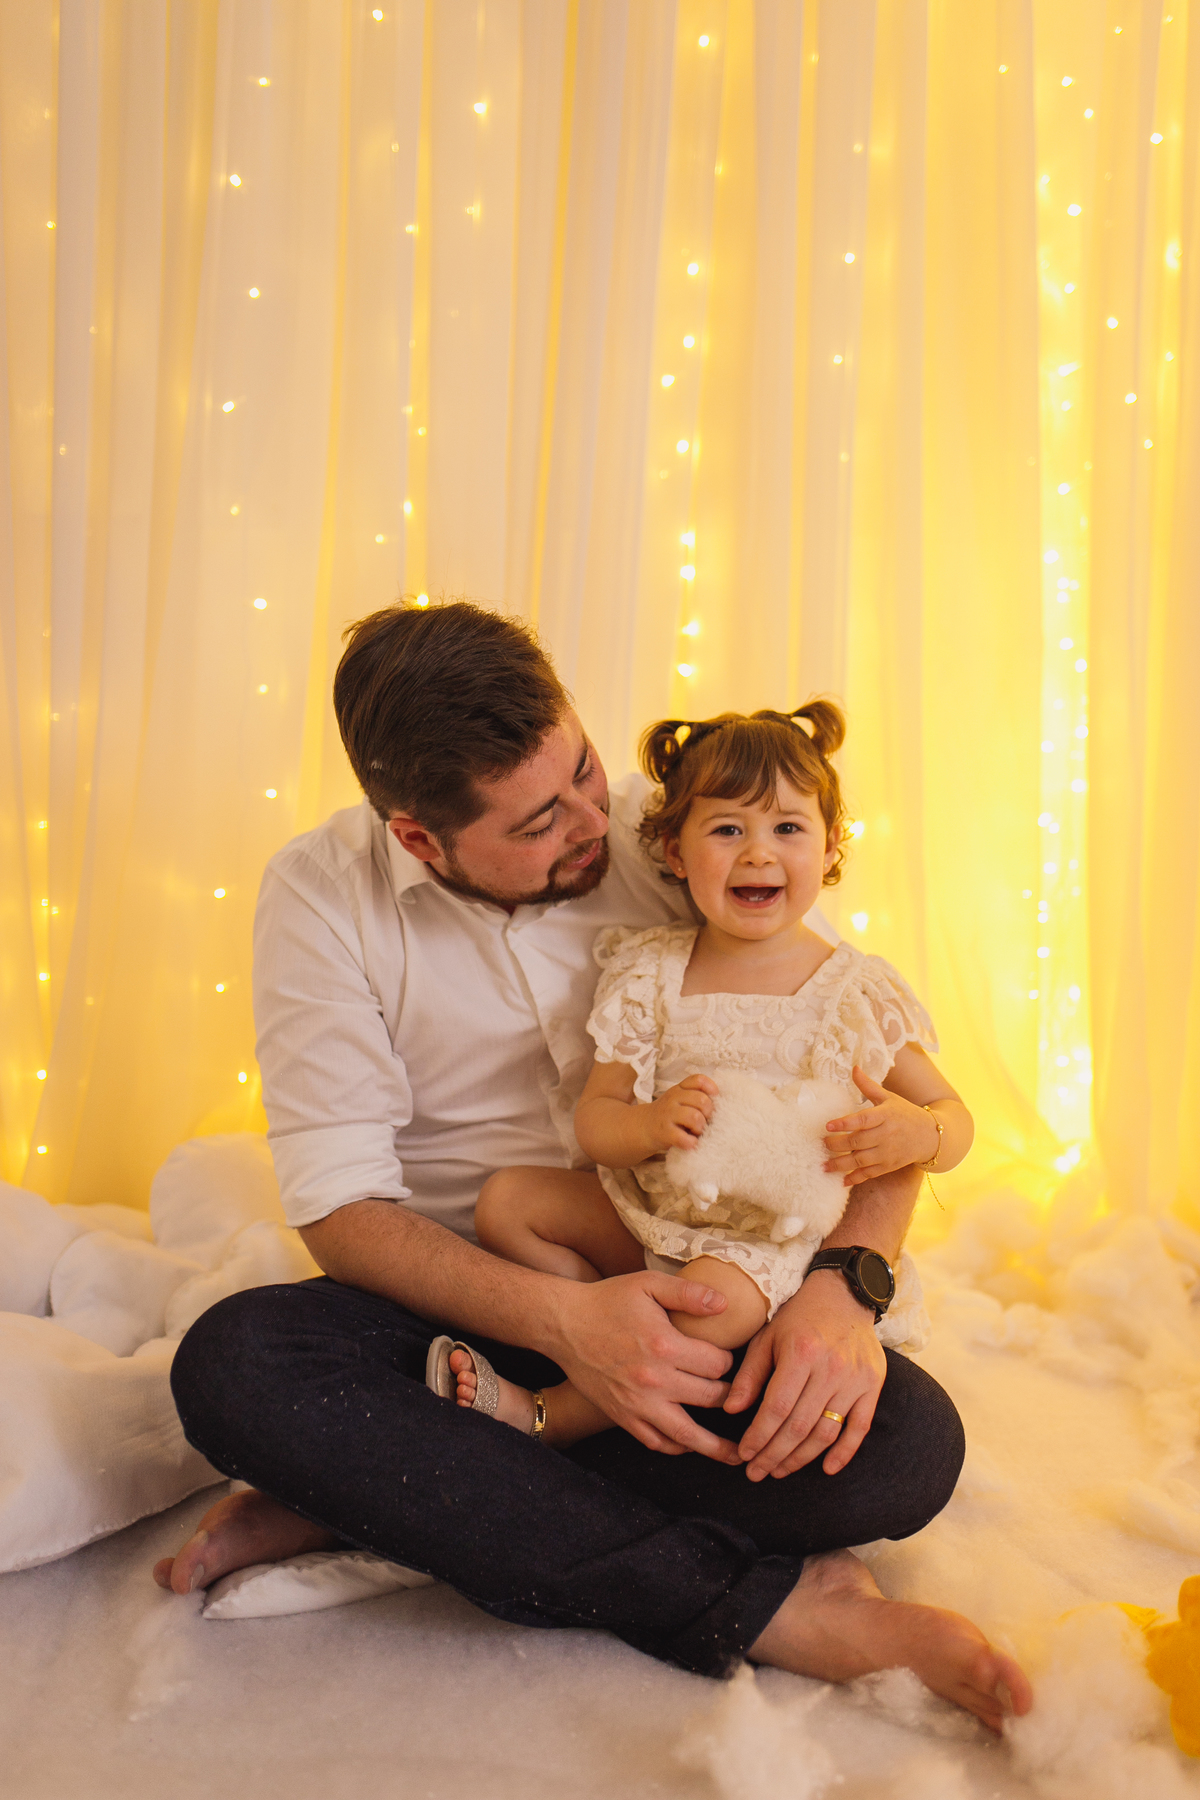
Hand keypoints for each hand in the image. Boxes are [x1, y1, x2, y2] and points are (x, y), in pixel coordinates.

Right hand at [550, 1270, 741, 1462]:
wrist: (564, 1324)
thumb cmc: (607, 1300)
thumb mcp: (648, 1284)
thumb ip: (688, 1293)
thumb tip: (725, 1304)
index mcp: (665, 1346)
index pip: (717, 1365)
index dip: (729, 1360)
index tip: (726, 1356)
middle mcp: (655, 1380)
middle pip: (710, 1398)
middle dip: (729, 1395)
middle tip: (739, 1394)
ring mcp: (638, 1404)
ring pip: (687, 1434)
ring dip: (716, 1447)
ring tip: (739, 1456)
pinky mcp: (623, 1416)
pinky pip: (656, 1442)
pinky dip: (677, 1447)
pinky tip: (690, 1444)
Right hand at [639, 1074, 718, 1155]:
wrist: (642, 1128)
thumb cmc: (668, 1115)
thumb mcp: (679, 1100)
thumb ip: (695, 1097)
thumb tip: (721, 1106)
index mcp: (679, 1089)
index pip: (698, 1080)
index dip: (711, 1089)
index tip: (714, 1101)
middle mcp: (673, 1098)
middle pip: (702, 1100)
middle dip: (709, 1114)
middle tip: (705, 1122)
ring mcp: (667, 1115)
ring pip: (695, 1117)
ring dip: (700, 1128)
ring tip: (697, 1133)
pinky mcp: (664, 1133)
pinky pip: (684, 1138)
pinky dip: (691, 1143)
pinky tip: (690, 1143)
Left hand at [722, 1271, 886, 1477]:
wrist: (845, 1295)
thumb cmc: (799, 1318)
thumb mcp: (767, 1337)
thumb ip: (749, 1374)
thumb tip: (730, 1410)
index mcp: (801, 1352)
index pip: (776, 1408)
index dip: (758, 1436)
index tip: (744, 1455)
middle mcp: (831, 1368)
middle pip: (799, 1425)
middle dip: (774, 1454)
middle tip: (756, 1473)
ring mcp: (855, 1379)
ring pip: (826, 1431)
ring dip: (801, 1458)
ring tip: (780, 1470)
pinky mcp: (873, 1385)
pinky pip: (860, 1427)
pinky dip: (844, 1453)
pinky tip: (826, 1469)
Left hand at [822, 1065, 938, 1186]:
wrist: (930, 1136)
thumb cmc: (905, 1113)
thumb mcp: (888, 1098)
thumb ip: (868, 1086)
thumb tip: (854, 1068)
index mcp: (884, 1115)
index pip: (862, 1119)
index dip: (844, 1123)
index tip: (828, 1125)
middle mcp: (886, 1135)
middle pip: (858, 1141)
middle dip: (838, 1144)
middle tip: (822, 1143)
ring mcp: (887, 1153)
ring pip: (861, 1160)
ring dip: (841, 1164)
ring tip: (824, 1165)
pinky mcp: (889, 1166)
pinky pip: (870, 1173)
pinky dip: (856, 1178)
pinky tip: (842, 1180)